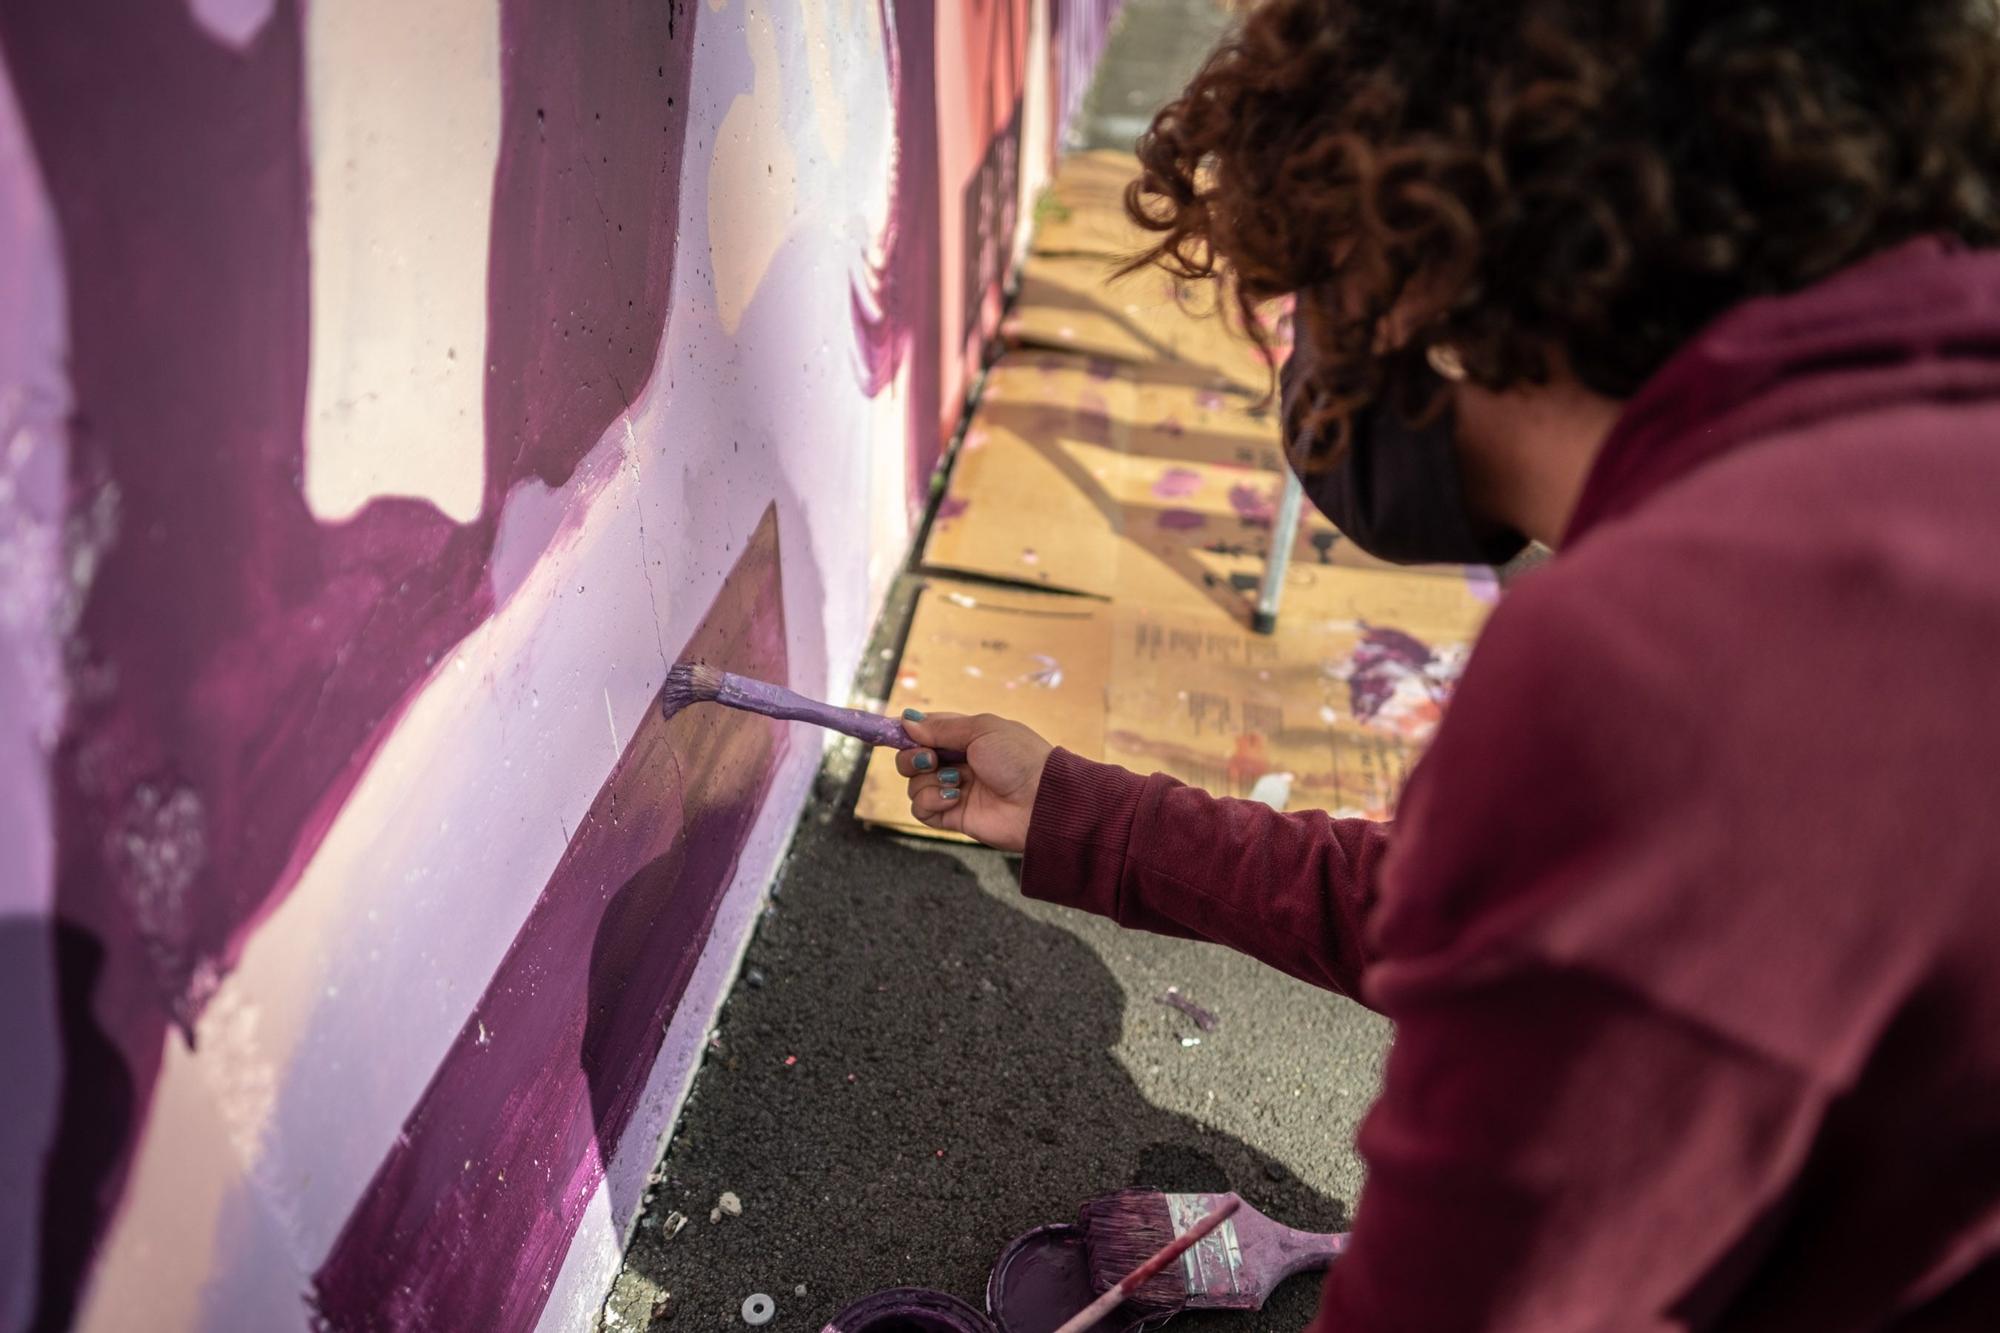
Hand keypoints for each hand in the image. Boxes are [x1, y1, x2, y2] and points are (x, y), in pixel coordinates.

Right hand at [896, 710, 1052, 852]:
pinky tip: (954, 797)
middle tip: (931, 758)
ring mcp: (953, 790)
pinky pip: (921, 808)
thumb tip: (907, 721)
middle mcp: (956, 763)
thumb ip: (941, 727)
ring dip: (927, 780)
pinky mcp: (952, 816)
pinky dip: (931, 800)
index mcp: (965, 738)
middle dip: (912, 756)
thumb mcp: (981, 730)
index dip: (906, 731)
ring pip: (913, 784)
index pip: (925, 731)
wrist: (1040, 801)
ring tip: (956, 781)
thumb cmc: (1019, 757)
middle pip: (911, 758)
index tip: (888, 730)